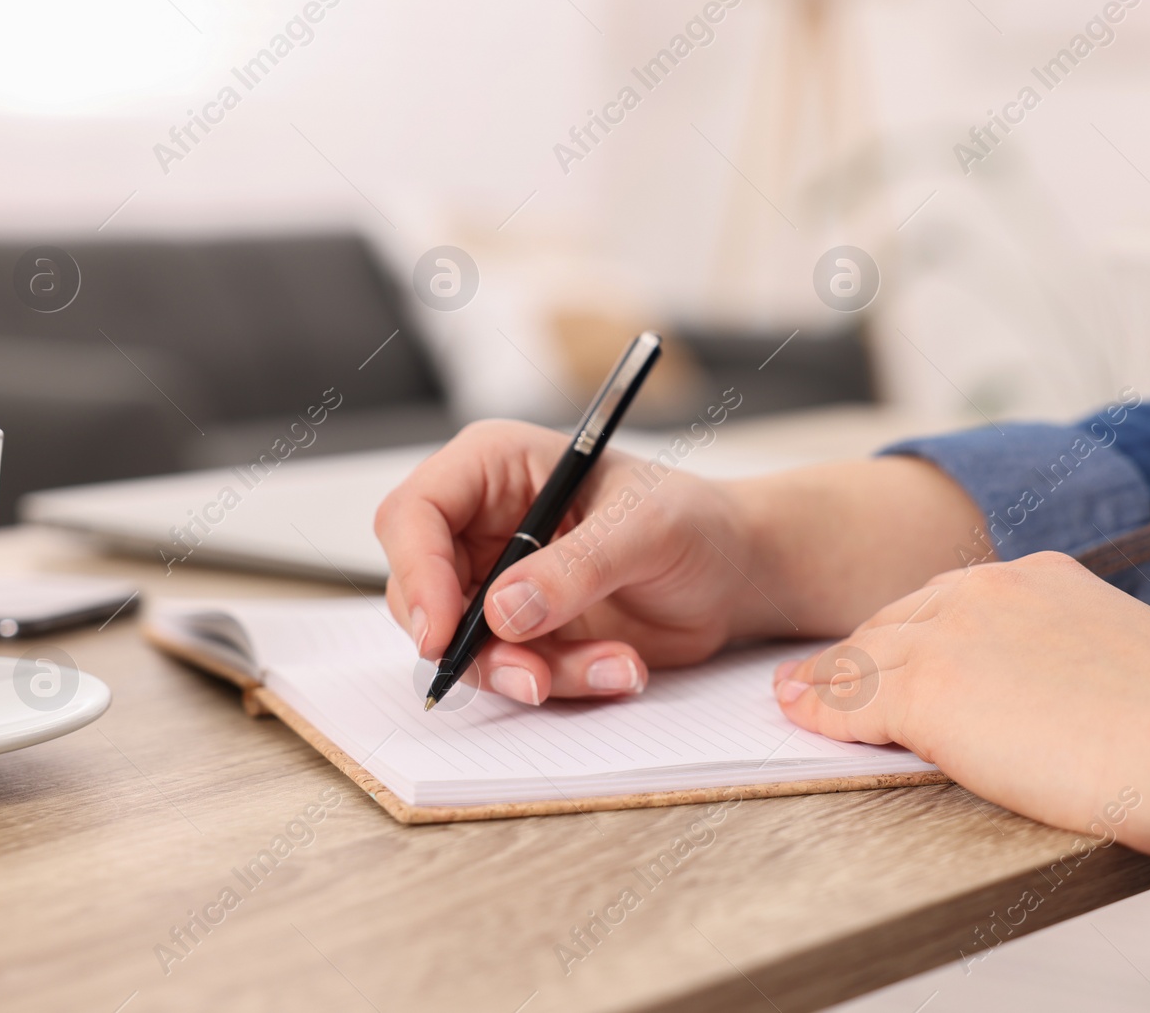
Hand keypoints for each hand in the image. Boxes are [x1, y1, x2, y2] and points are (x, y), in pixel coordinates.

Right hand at [376, 420, 989, 704]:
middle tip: (529, 676)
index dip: (415, 572)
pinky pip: (513, 673)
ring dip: (532, 672)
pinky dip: (562, 683)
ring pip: (465, 646)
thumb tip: (505, 610)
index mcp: (496, 467)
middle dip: (469, 644)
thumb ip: (577, 567)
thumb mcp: (646, 531)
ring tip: (612, 667)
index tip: (442, 630)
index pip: (414, 513)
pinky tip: (620, 669)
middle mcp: (483, 525)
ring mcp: (498, 584)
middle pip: (420, 590)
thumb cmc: (694, 523)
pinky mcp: (523, 634)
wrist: (735, 573)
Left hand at [772, 551, 1149, 964]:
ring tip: (796, 694)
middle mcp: (987, 591)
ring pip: (866, 657)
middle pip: (896, 621)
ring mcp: (951, 638)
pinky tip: (802, 716)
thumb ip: (1072, 662)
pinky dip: (821, 711)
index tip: (885, 647)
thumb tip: (1063, 700)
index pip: (948, 601)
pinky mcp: (926, 692)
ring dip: (828, 679)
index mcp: (1037, 578)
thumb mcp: (1121, 662)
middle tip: (820, 673)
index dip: (908, 631)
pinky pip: (852, 702)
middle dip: (858, 650)